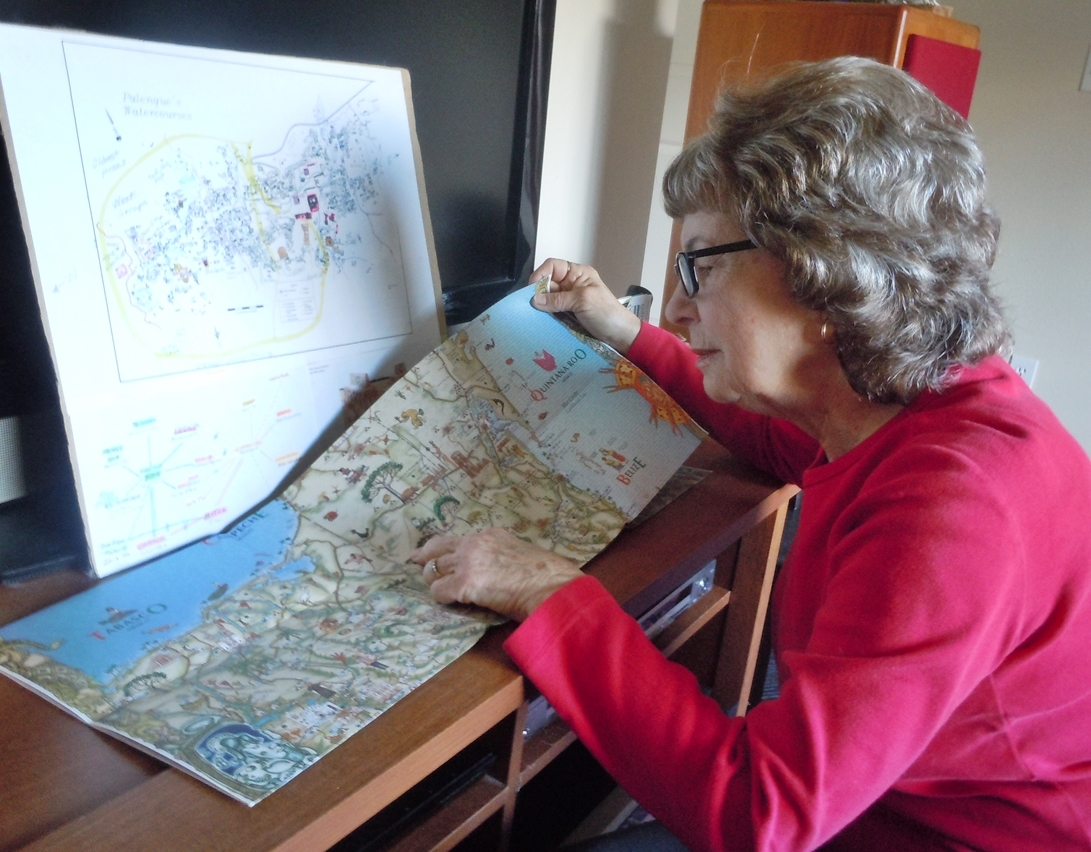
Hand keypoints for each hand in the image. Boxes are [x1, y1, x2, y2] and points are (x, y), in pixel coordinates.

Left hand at [410, 528, 582, 620]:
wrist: (551, 586)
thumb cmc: (547, 574)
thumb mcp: (522, 552)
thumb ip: (504, 554)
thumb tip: (501, 567)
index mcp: (491, 534)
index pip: (460, 539)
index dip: (448, 548)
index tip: (439, 552)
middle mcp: (475, 543)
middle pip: (438, 546)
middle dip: (425, 554)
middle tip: (415, 560)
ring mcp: (468, 562)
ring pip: (433, 568)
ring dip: (432, 579)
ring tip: (436, 588)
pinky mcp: (465, 583)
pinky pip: (439, 590)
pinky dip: (440, 597)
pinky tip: (447, 602)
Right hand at [530, 258, 642, 354]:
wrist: (620, 335)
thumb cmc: (606, 313)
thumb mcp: (583, 301)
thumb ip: (558, 299)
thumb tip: (534, 300)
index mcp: (578, 274)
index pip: (553, 266)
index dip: (540, 274)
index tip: (531, 289)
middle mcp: (571, 284)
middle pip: (547, 283)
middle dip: (538, 293)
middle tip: (529, 307)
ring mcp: (569, 300)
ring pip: (547, 299)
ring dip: (540, 307)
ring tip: (531, 316)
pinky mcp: (567, 315)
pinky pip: (552, 312)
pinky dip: (546, 316)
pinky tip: (539, 322)